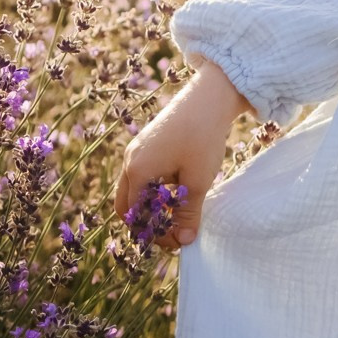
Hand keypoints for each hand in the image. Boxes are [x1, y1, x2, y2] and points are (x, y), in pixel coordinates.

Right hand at [117, 56, 250, 251]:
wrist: (210, 95)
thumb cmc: (202, 137)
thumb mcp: (198, 180)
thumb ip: (188, 214)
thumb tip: (185, 241)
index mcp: (137, 172)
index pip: (136, 217)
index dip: (155, 234)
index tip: (179, 240)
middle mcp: (130, 161)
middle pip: (127, 206)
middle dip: (147, 222)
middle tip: (174, 230)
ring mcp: (137, 150)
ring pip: (134, 190)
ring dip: (151, 205)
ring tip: (179, 210)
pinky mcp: (147, 143)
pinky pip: (142, 175)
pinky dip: (154, 189)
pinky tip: (179, 189)